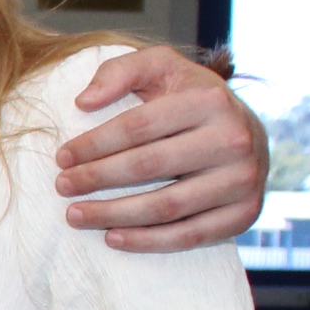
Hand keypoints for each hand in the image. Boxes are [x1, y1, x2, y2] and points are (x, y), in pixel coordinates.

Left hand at [57, 47, 270, 251]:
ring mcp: (243, 180)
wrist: (247, 133)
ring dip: (113, 215)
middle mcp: (233, 139)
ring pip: (166, 206)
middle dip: (96, 178)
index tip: (62, 157)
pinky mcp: (245, 214)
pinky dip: (147, 241)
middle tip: (62, 186)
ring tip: (76, 215)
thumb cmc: (191, 99)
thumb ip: (121, 71)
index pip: (138, 126)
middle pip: (148, 166)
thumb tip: (84, 101)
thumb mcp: (161, 68)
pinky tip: (113, 237)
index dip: (94, 144)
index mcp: (210, 100)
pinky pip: (189, 236)